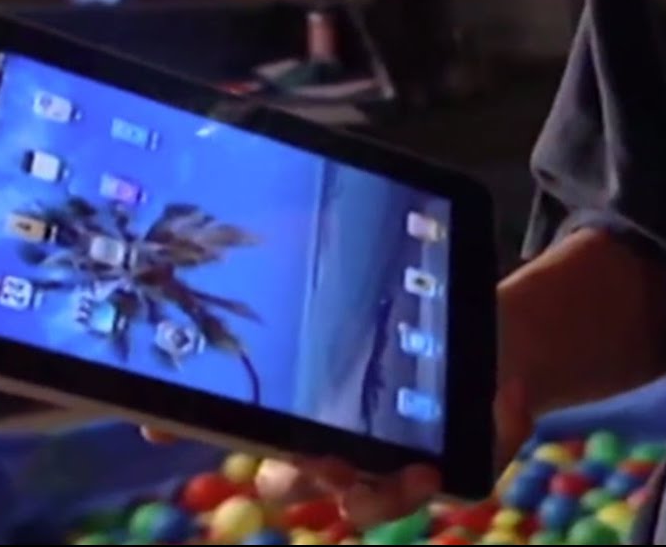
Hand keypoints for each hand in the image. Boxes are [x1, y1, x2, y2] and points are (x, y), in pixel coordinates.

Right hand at [142, 230, 665, 529]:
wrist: (481, 340)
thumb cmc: (400, 313)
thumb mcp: (358, 272)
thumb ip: (306, 239)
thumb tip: (246, 160)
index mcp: (291, 405)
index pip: (229, 425)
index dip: (185, 430)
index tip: (153, 424)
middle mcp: (327, 444)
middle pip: (289, 479)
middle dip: (300, 470)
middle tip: (322, 452)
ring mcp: (387, 460)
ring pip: (367, 505)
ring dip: (385, 492)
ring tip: (415, 467)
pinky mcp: (455, 456)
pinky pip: (471, 464)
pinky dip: (496, 429)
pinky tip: (512, 394)